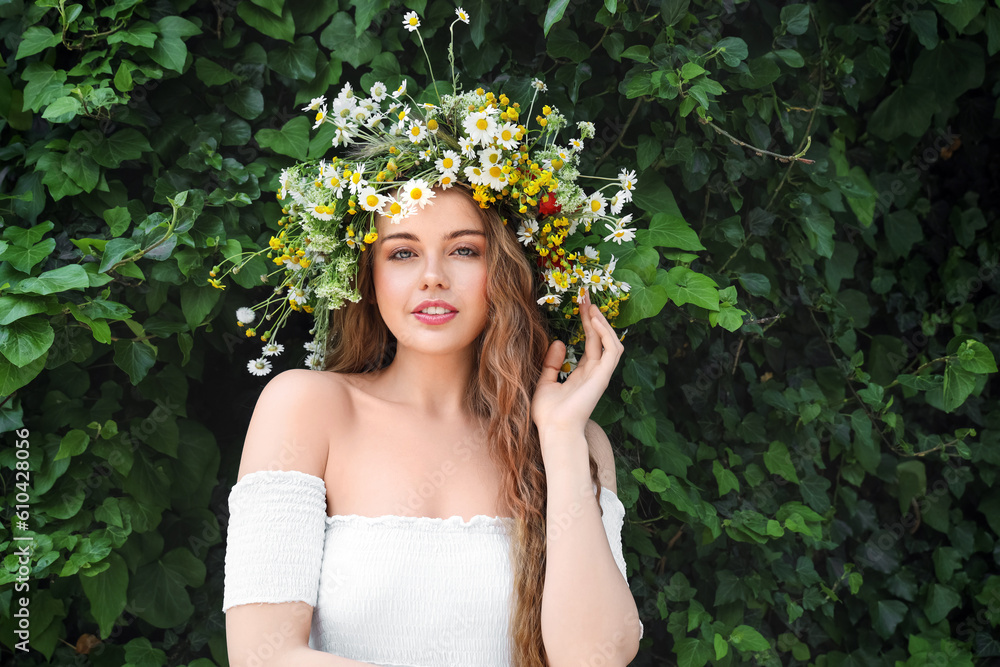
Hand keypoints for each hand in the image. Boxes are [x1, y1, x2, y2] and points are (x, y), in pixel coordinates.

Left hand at [531, 289, 624, 438]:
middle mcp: (594, 372)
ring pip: (610, 342)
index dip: (586, 323)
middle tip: (585, 295)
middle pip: (599, 338)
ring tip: (590, 305)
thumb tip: (559, 341)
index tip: (580, 303)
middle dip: (594, 316)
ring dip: (602, 322)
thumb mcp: (544, 382)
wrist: (553, 430)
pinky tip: (594, 321)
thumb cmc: (548, 413)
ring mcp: (600, 374)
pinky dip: (605, 334)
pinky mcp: (602, 376)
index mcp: (582, 374)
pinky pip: (611, 350)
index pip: (589, 343)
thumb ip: (551, 363)